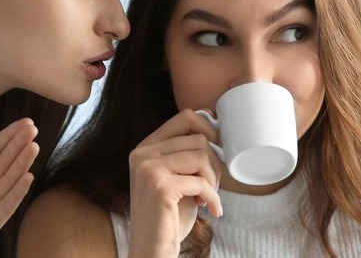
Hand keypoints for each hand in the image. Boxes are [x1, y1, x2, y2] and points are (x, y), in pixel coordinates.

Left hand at [0, 118, 38, 257]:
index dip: (10, 136)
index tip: (25, 123)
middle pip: (6, 161)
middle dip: (20, 145)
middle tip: (32, 129)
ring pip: (10, 180)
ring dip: (22, 164)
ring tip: (32, 148)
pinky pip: (6, 206)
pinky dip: (17, 193)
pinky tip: (26, 178)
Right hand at [128, 109, 222, 257]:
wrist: (152, 251)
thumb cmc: (170, 217)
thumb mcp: (178, 178)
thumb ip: (188, 154)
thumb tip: (214, 124)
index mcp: (146, 147)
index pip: (185, 117)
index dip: (209, 130)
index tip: (218, 152)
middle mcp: (142, 154)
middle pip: (198, 138)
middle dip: (215, 163)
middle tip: (213, 186)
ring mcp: (148, 169)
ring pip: (201, 156)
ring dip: (214, 180)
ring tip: (209, 197)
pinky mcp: (159, 187)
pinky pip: (201, 182)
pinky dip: (212, 197)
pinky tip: (211, 210)